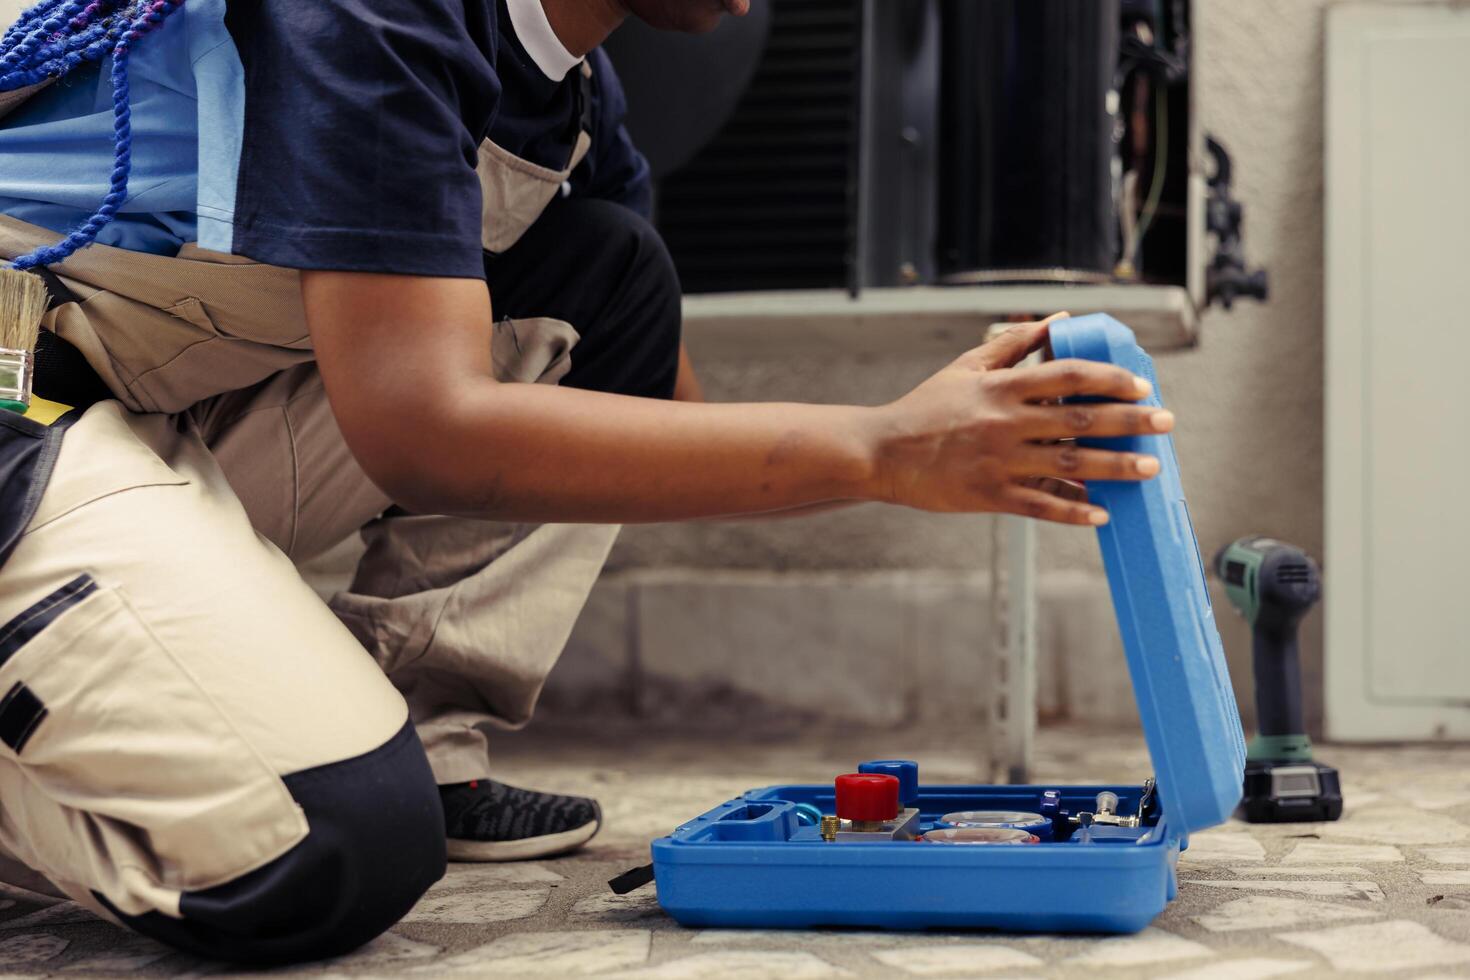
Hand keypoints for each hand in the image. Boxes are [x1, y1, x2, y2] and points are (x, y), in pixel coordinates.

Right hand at [868, 314, 1170, 524]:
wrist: (883, 453)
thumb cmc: (927, 407)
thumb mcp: (966, 366)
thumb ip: (1015, 343)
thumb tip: (1061, 320)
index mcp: (1001, 388)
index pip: (1067, 376)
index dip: (1109, 379)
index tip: (1141, 385)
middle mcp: (1005, 423)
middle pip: (1080, 421)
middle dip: (1130, 422)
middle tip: (1166, 422)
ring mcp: (999, 462)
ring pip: (1069, 465)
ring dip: (1116, 468)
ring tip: (1150, 468)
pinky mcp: (990, 495)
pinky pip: (1041, 505)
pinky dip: (1074, 510)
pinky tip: (1102, 513)